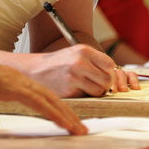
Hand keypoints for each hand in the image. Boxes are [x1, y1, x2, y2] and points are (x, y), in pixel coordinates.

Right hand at [0, 58, 86, 134]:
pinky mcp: (12, 86)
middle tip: (80, 128)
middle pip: (51, 97)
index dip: (58, 108)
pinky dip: (53, 113)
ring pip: (49, 99)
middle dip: (68, 113)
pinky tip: (63, 123)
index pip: (43, 95)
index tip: (70, 121)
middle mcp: (20, 80)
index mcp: (14, 82)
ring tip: (77, 129)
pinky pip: (38, 102)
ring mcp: (17, 81)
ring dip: (66, 115)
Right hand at [24, 44, 139, 96]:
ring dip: (95, 92)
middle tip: (96, 83)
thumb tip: (115, 74)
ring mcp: (74, 77)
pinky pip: (87, 97)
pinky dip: (84, 96)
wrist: (34, 70)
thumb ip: (94, 60)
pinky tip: (75, 89)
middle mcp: (79, 62)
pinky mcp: (69, 91)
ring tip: (85, 87)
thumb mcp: (75, 53)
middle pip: (107, 79)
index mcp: (83, 50)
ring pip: (99, 91)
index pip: (110, 64)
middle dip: (105, 84)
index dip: (109, 71)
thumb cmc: (57, 62)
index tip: (104, 74)